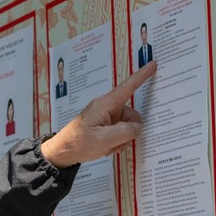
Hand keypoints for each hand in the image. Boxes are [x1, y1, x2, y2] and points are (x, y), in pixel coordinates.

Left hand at [41, 61, 155, 167]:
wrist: (63, 152)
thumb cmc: (79, 143)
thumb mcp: (104, 140)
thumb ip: (125, 132)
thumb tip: (137, 128)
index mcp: (106, 104)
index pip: (128, 87)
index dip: (142, 76)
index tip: (153, 64)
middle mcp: (107, 107)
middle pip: (131, 114)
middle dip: (129, 131)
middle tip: (116, 143)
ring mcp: (106, 116)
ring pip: (127, 126)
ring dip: (122, 139)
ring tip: (108, 146)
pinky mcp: (104, 125)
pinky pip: (120, 131)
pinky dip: (116, 141)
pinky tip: (106, 147)